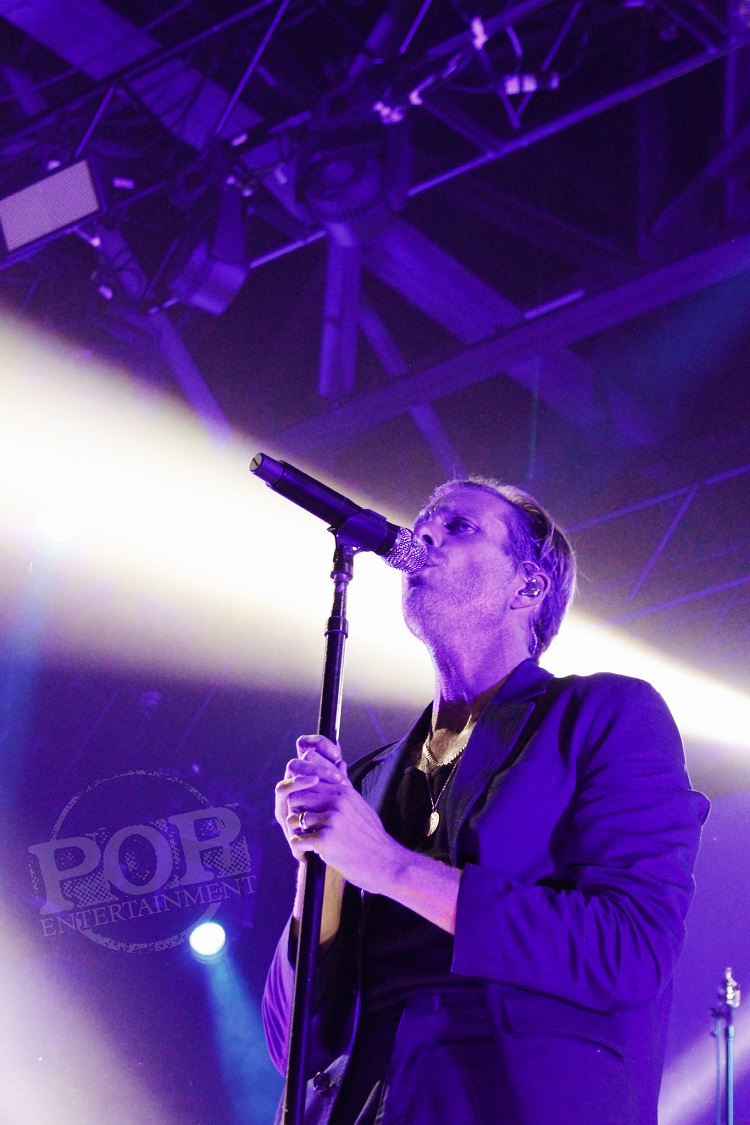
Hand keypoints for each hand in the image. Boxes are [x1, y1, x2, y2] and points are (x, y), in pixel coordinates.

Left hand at [274, 734, 400, 894]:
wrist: (386, 864)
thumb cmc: (372, 836)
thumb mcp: (360, 805)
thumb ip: (345, 786)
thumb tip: (340, 763)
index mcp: (344, 791)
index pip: (308, 784)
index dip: (302, 800)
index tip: (307, 815)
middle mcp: (337, 801)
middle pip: (296, 798)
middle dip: (294, 814)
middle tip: (300, 829)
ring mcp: (331, 819)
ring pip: (293, 819)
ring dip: (295, 834)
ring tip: (304, 844)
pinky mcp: (325, 839)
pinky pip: (296, 840)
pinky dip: (298, 850)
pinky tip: (307, 856)